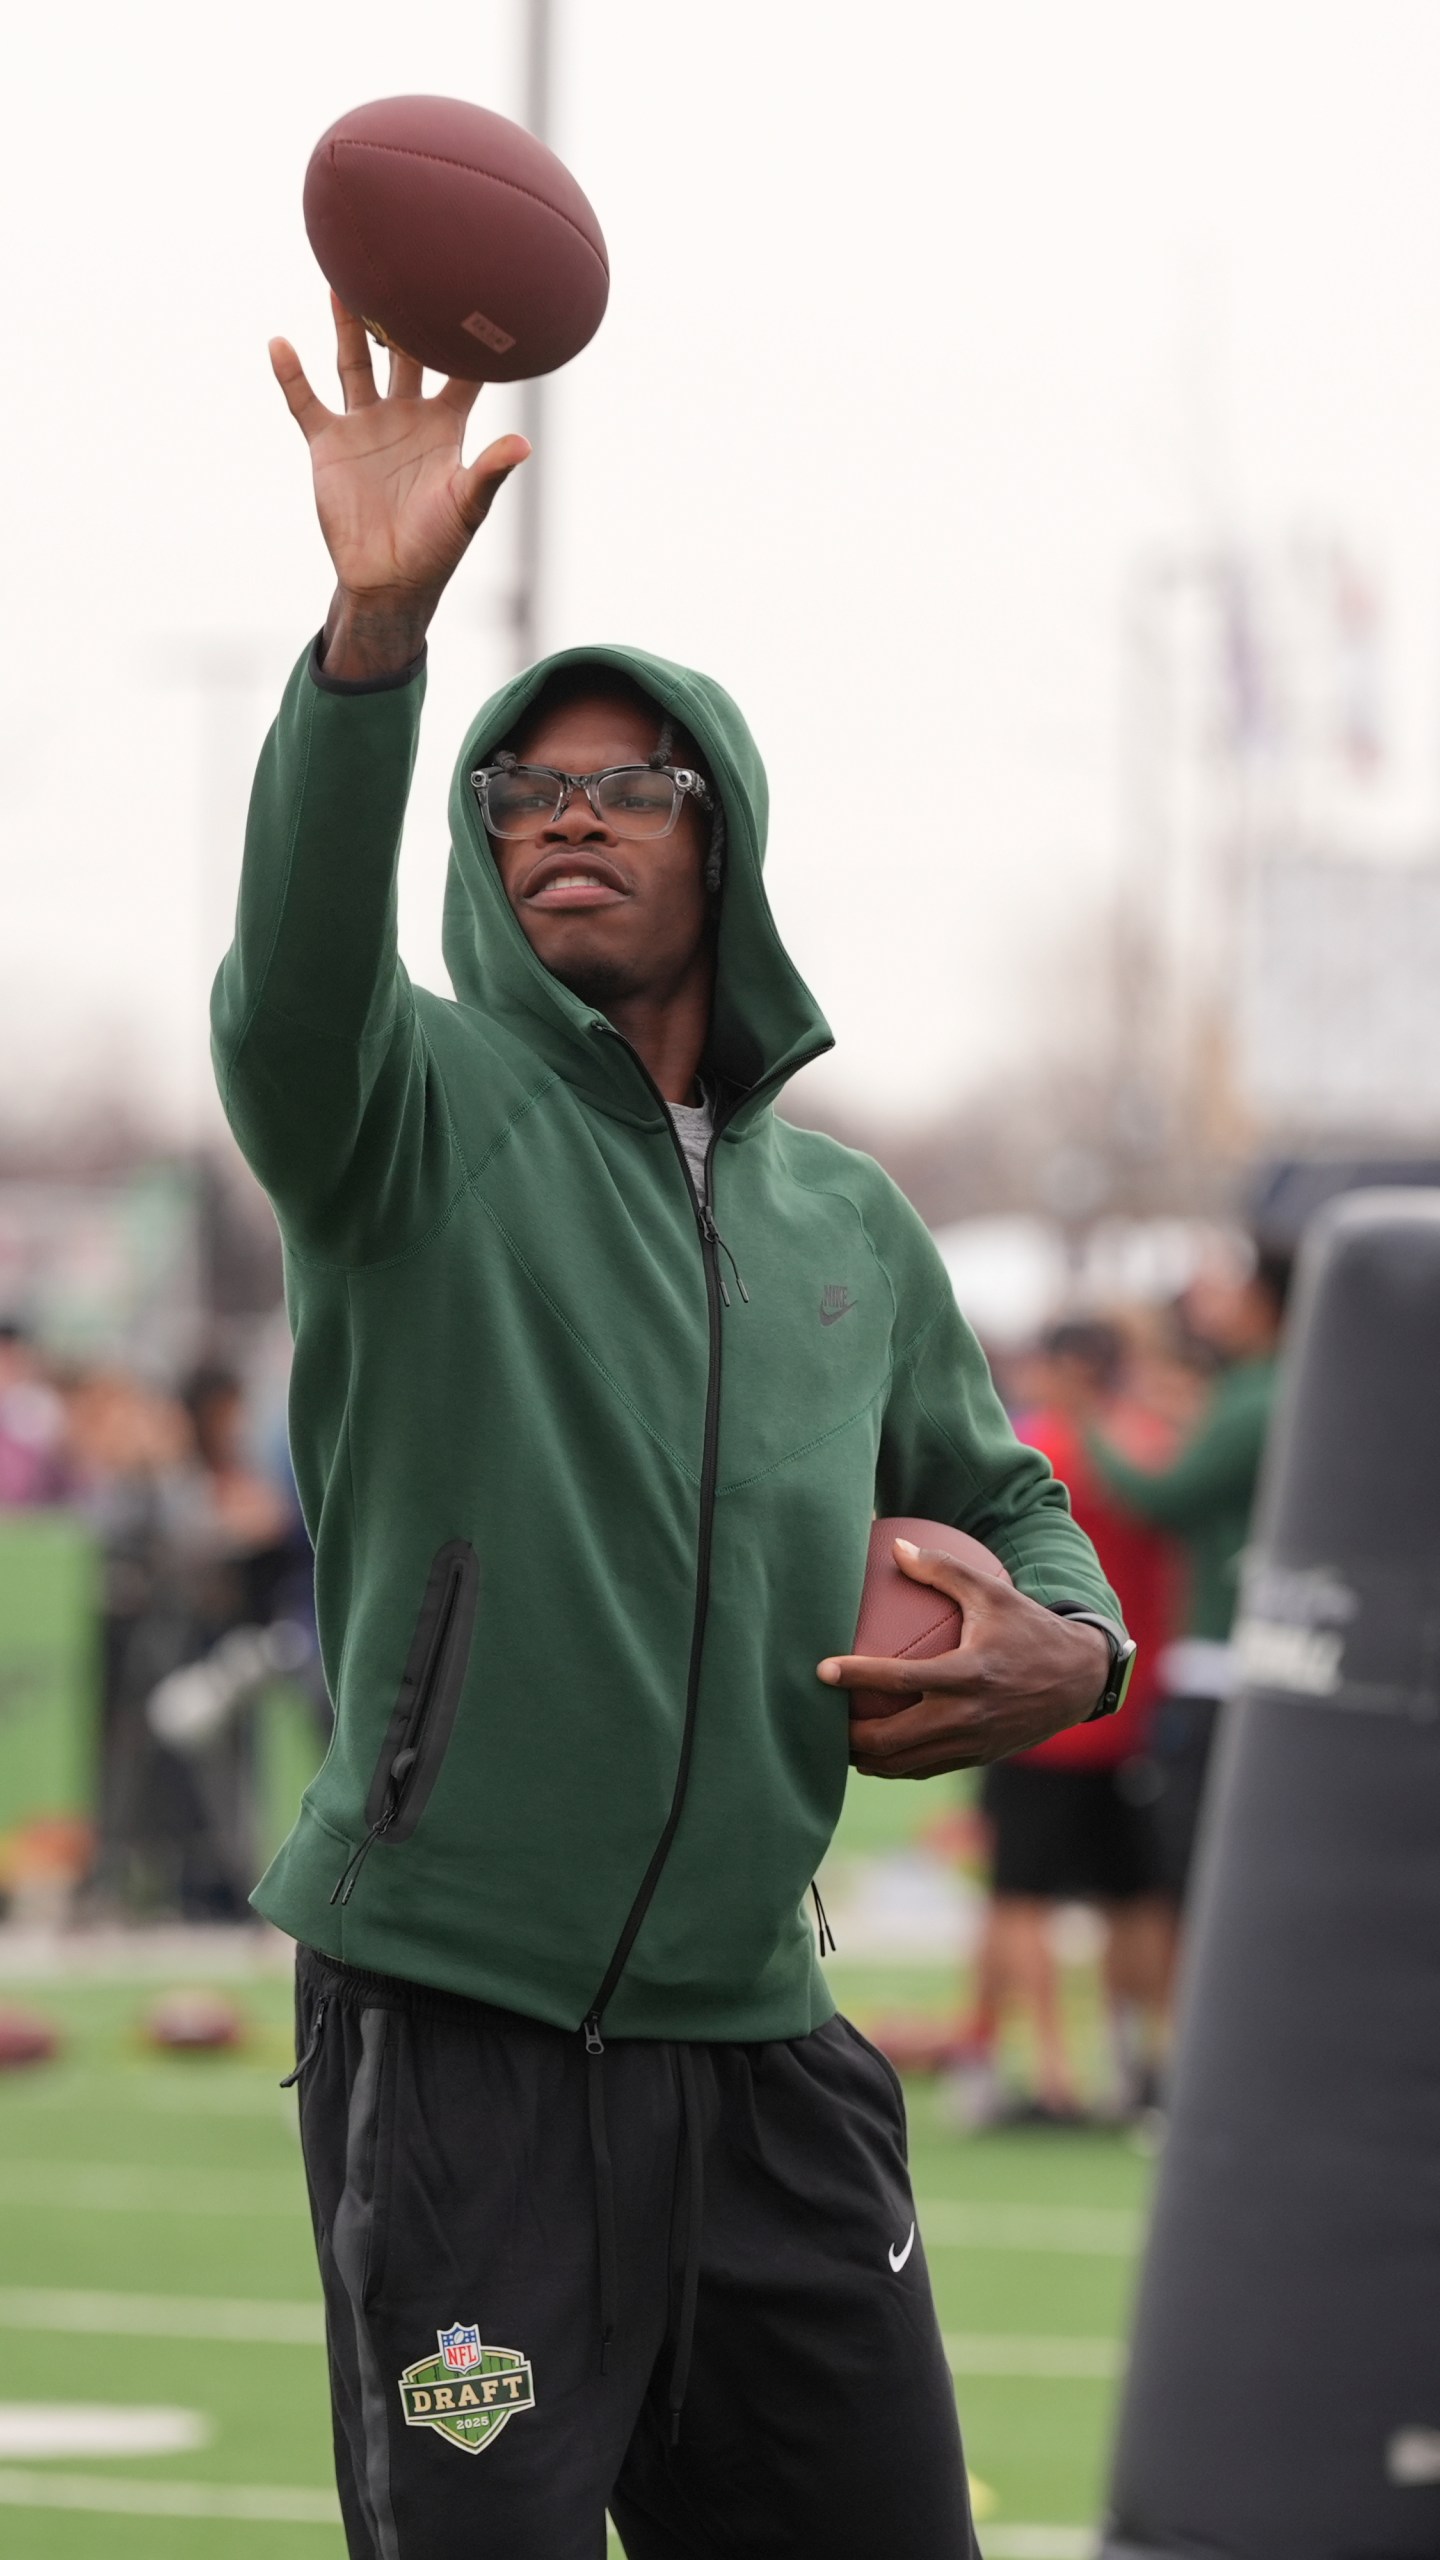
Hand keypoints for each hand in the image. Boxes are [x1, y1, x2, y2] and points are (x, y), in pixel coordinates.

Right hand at [270, 295, 529, 676]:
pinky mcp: (330, 444)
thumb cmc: (436, 547)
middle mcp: (405, 415)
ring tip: (341, 281)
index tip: (476, 293)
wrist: (389, 581)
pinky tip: (280, 343)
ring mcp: (365, 426)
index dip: (469, 339)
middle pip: (404, 353)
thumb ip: (490, 472)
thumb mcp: (467, 507)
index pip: (460, 372)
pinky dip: (292, 375)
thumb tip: (523, 446)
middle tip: (402, 265)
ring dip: (348, 327)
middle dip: (403, 315)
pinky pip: (306, 402)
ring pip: (355, 363)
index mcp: (444, 426)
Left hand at [817, 1537, 1110, 1777]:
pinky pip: (922, 1769)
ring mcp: (971, 1744)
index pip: (899, 1680)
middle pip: (891, 1739)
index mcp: (968, 1674)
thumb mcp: (992, 1592)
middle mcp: (967, 1716)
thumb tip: (896, 1548)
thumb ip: (942, 1569)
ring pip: (902, 1764)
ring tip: (836, 1738)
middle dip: (848, 1735)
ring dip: (864, 1756)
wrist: (1080, 1681)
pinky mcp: (976, 1759)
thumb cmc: (1031, 1629)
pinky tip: (871, 1751)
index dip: (855, 1676)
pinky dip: (892, 1765)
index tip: (822, 1670)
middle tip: (819, 1717)